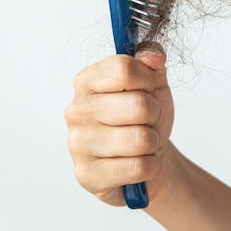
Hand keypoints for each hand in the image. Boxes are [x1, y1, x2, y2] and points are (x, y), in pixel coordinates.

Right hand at [65, 42, 174, 205]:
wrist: (149, 157)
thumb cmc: (146, 117)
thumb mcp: (154, 82)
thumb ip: (152, 58)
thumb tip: (152, 55)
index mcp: (87, 81)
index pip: (123, 69)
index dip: (147, 78)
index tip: (148, 87)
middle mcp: (76, 110)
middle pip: (138, 105)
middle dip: (153, 114)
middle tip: (145, 120)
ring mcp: (78, 144)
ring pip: (140, 139)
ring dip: (152, 142)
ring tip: (141, 142)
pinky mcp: (87, 175)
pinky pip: (138, 167)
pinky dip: (148, 166)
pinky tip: (136, 162)